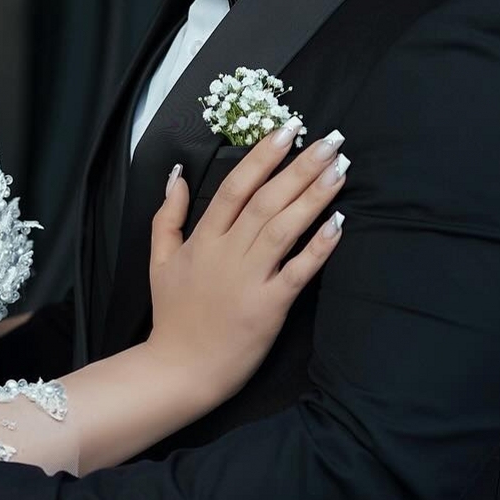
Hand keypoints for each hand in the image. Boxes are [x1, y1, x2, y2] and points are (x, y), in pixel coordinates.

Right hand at [149, 122, 347, 404]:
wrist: (179, 369)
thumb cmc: (173, 316)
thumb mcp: (160, 261)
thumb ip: (167, 217)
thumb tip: (176, 175)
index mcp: (203, 240)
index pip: (235, 188)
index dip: (262, 156)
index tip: (287, 129)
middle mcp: (227, 253)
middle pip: (267, 200)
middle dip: (300, 167)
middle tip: (330, 140)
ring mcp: (248, 279)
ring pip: (284, 228)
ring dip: (314, 196)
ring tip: (340, 169)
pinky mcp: (269, 306)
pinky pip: (299, 271)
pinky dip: (319, 246)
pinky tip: (339, 221)